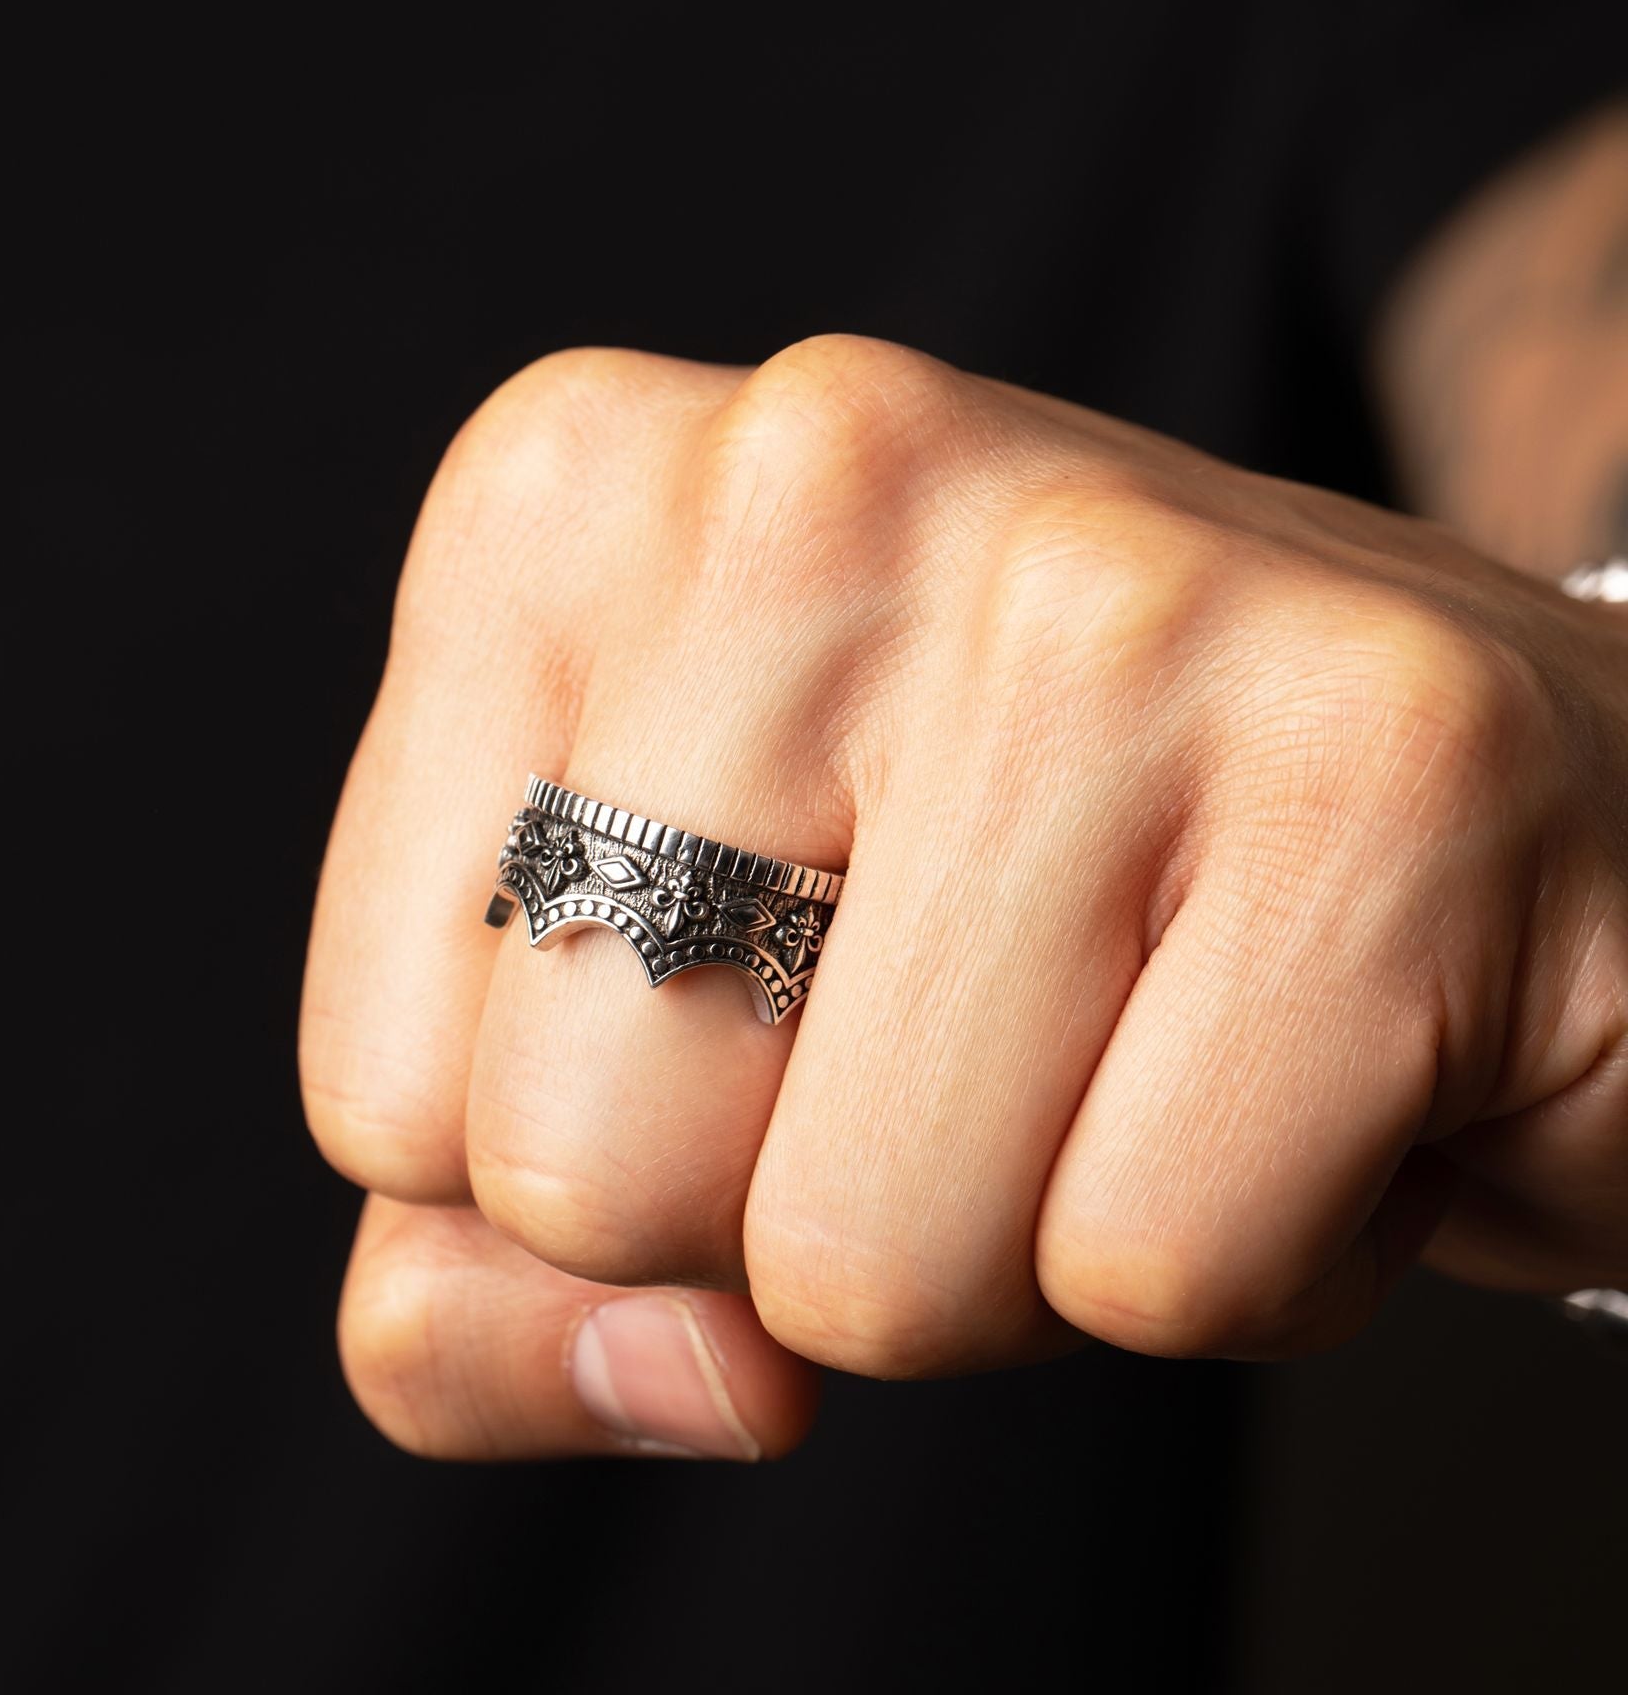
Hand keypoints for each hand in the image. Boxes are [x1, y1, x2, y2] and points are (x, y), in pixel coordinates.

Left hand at [301, 337, 1627, 1459]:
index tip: (776, 1008)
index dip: (606, 1158)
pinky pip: (1154, 1270)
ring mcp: (1100, 591)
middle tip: (969, 1033)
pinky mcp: (1377, 760)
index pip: (390, 1092)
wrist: (1452, 790)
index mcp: (571, 499)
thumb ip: (479, 1266)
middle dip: (784, 1219)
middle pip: (583, 1166)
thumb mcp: (649, 1033)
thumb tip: (649, 1374)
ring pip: (861, 1258)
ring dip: (1009, 1249)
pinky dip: (1243, 1261)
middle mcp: (812, 468)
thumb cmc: (1006, 908)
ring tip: (1136, 1035)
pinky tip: (1309, 1052)